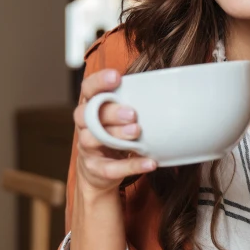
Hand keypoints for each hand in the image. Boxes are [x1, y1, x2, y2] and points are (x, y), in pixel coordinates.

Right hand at [73, 69, 155, 198]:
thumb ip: (129, 103)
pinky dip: (132, 165)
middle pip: (88, 115)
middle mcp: (85, 126)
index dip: (98, 82)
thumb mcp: (117, 117)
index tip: (116, 77)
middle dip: (110, 112)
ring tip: (137, 132)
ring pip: (94, 140)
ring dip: (117, 135)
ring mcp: (87, 148)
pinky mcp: (96, 169)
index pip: (87, 89)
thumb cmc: (113, 134)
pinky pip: (112, 168)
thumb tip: (165, 88)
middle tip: (132, 113)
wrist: (98, 172)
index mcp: (90, 107)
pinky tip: (150, 162)